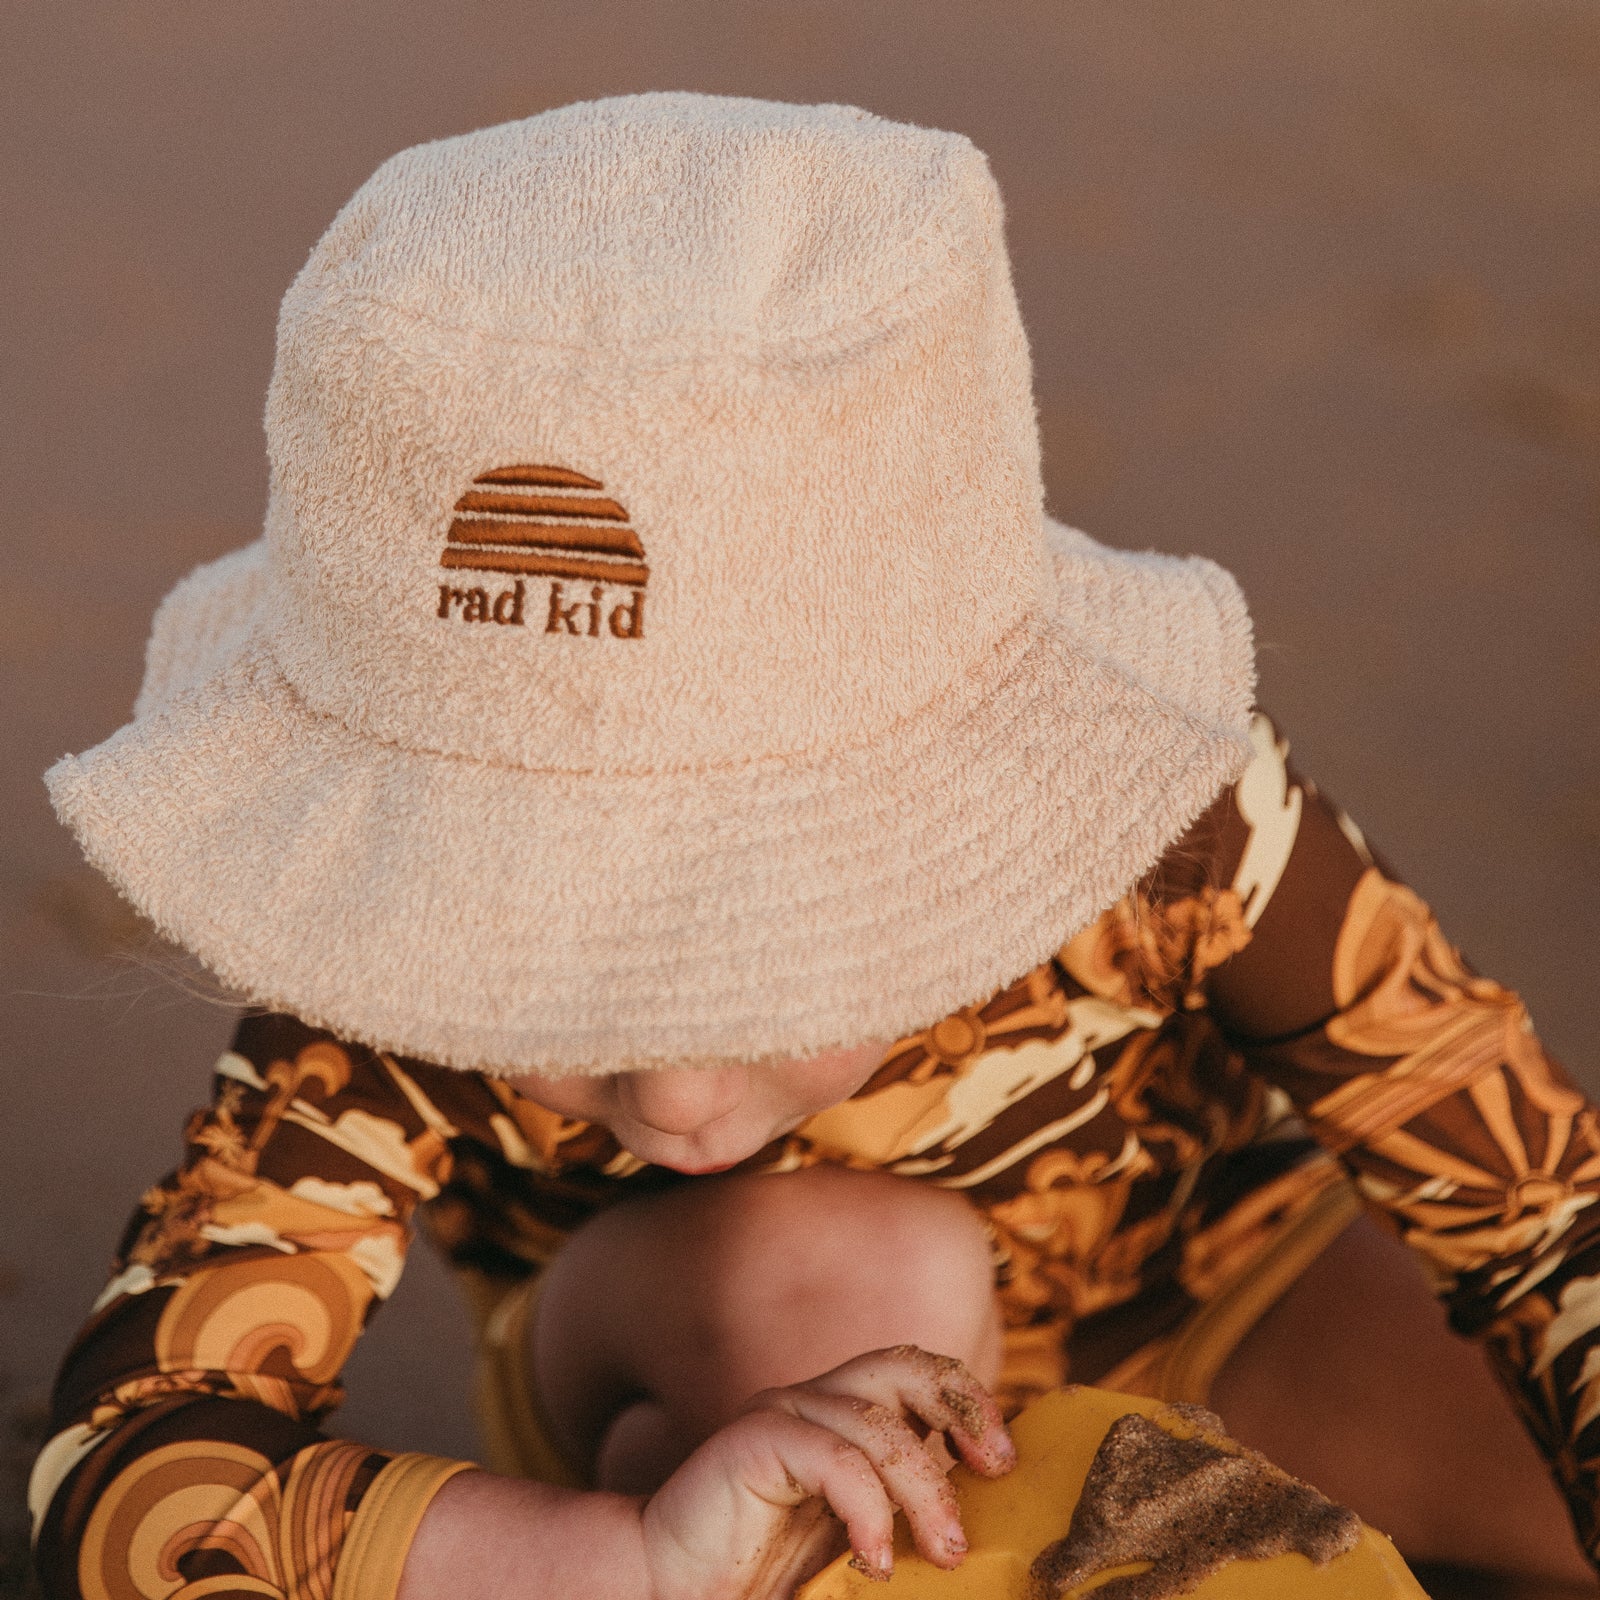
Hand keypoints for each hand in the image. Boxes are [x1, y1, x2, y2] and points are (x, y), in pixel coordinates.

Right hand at [640, 1345, 1014, 1599]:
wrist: (672, 1592)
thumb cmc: (766, 1577)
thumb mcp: (858, 1547)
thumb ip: (907, 1524)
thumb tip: (982, 1537)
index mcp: (846, 1419)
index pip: (919, 1377)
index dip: (970, 1402)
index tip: (1007, 1465)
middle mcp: (816, 1403)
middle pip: (904, 1365)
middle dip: (963, 1405)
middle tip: (998, 1470)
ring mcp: (783, 1416)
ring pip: (878, 1421)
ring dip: (925, 1486)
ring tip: (943, 1552)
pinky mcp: (753, 1441)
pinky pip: (833, 1455)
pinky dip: (869, 1507)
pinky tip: (875, 1558)